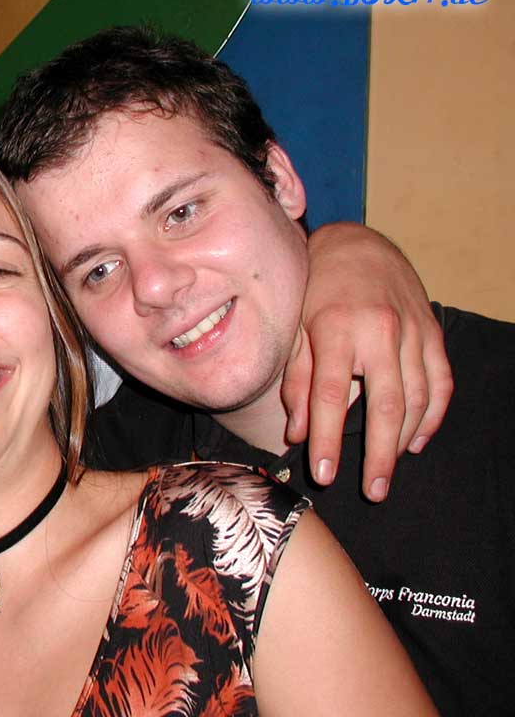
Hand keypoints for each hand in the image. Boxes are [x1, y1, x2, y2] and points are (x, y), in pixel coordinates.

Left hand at [282, 222, 452, 500]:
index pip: (331, 396)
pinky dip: (432, 416)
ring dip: (403, 440)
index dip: (328, 440)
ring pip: (418, 398)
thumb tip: (297, 434)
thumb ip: (297, 382)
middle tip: (372, 492)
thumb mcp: (294, 330)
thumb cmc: (315, 291)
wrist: (357, 244)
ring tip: (387, 471)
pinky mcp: (433, 332)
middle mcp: (379, 331)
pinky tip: (415, 440)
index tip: (324, 475)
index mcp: (335, 329)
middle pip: (385, 404)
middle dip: (377, 454)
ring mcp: (412, 331)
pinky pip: (441, 382)